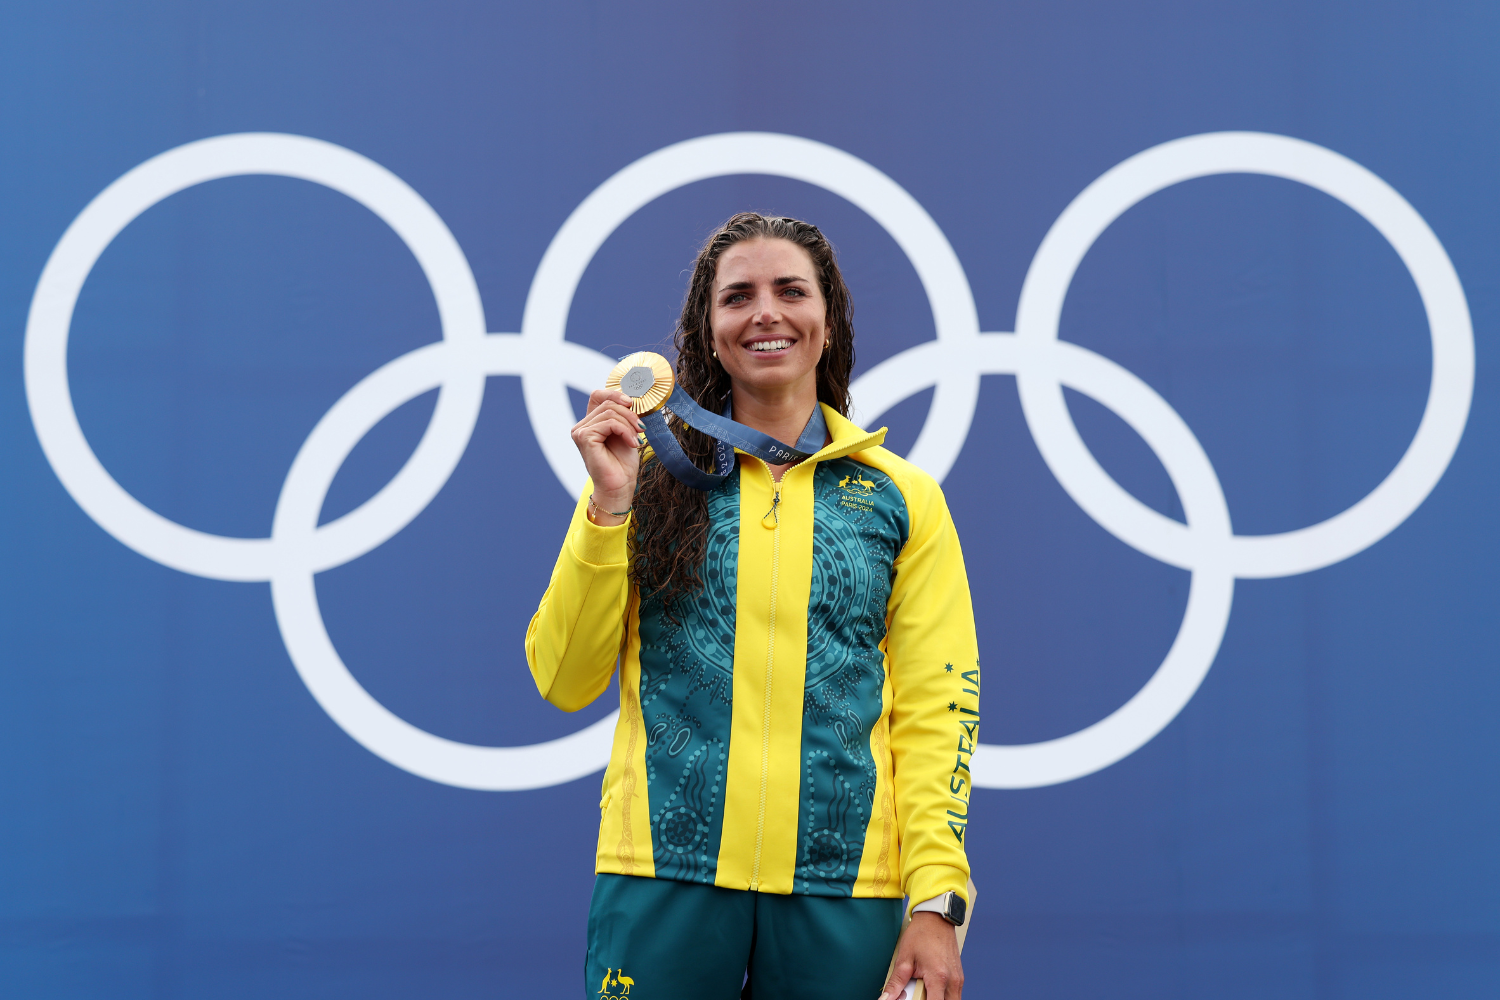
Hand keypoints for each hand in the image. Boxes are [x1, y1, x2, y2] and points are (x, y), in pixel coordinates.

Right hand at [570, 389, 642, 522]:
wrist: (620, 486)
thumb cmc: (622, 463)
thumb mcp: (625, 432)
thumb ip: (623, 415)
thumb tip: (630, 398)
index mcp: (590, 423)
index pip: (597, 395)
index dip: (614, 393)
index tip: (631, 403)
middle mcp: (581, 426)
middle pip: (608, 403)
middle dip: (629, 414)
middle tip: (641, 428)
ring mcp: (580, 431)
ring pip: (610, 412)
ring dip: (629, 424)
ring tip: (637, 439)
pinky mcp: (584, 437)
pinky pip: (609, 422)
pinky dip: (625, 430)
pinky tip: (632, 443)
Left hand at [878, 913, 962, 999]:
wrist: (935, 919)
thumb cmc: (922, 934)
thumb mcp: (904, 959)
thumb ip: (895, 983)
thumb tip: (886, 998)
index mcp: (938, 977)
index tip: (912, 999)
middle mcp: (952, 980)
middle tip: (917, 993)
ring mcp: (958, 979)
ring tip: (924, 991)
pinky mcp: (960, 977)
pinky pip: (954, 995)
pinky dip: (943, 996)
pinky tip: (932, 988)